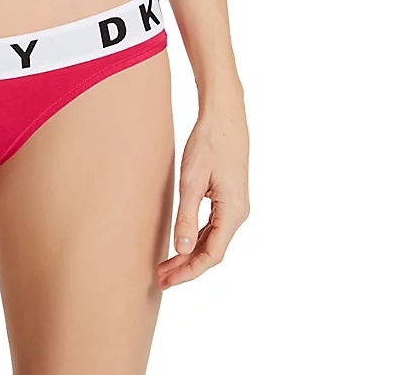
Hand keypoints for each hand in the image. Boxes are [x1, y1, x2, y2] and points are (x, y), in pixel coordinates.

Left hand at [157, 96, 249, 288]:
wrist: (225, 116)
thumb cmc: (208, 143)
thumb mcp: (192, 180)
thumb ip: (187, 216)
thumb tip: (183, 249)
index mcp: (233, 212)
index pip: (211, 255)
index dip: (189, 272)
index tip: (167, 280)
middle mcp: (238, 213)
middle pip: (212, 251)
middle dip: (186, 267)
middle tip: (160, 278)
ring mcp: (235, 206)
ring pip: (213, 240)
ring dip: (190, 254)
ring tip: (165, 264)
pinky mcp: (228, 197)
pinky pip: (213, 227)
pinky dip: (196, 238)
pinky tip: (180, 243)